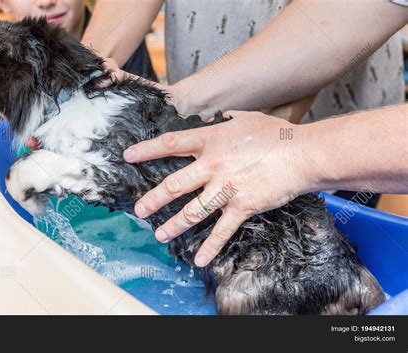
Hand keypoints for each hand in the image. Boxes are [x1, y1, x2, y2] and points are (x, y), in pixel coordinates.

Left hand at [123, 111, 313, 266]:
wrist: (303, 154)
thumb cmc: (277, 134)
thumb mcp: (246, 119)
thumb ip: (226, 120)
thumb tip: (219, 117)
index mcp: (211, 141)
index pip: (171, 144)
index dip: (147, 150)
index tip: (128, 156)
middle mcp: (214, 165)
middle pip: (175, 184)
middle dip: (154, 199)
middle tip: (139, 209)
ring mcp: (227, 187)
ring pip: (193, 210)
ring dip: (173, 224)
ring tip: (160, 234)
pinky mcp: (243, 205)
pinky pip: (222, 230)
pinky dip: (210, 246)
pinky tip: (199, 258)